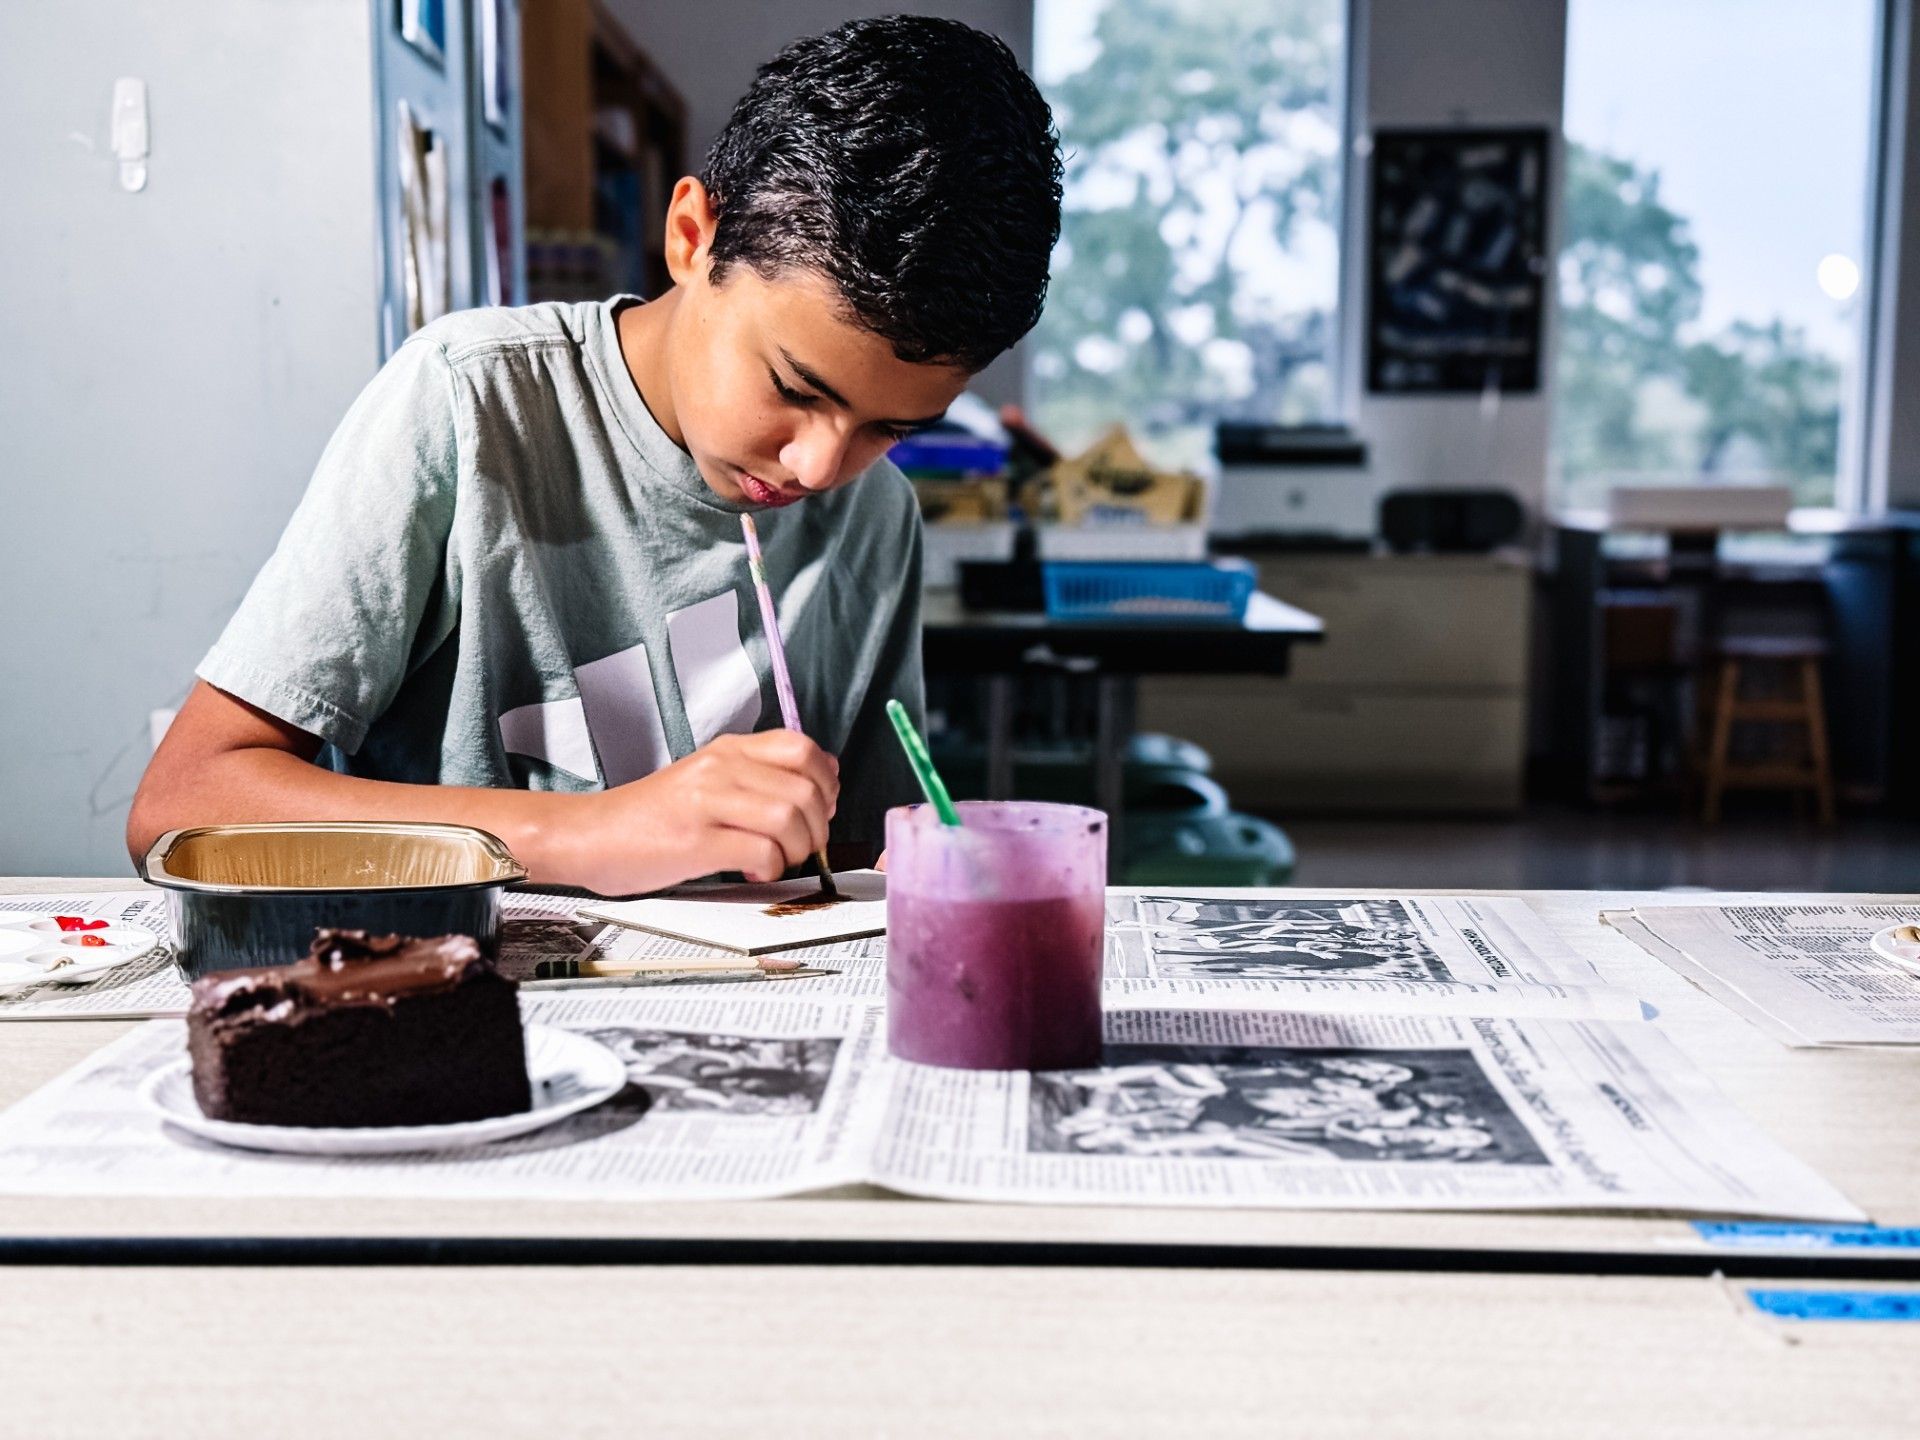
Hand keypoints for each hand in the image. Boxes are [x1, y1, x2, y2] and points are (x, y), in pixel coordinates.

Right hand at [567, 730, 838, 893]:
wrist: (590, 835)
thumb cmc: (650, 817)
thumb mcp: (706, 780)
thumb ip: (757, 776)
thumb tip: (820, 783)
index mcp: (727, 750)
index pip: (803, 749)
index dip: (826, 783)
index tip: (820, 809)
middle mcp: (720, 768)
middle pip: (805, 787)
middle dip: (817, 826)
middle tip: (801, 846)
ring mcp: (707, 802)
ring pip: (789, 818)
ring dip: (796, 850)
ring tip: (775, 861)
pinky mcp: (695, 841)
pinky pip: (761, 850)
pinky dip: (769, 868)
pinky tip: (752, 871)